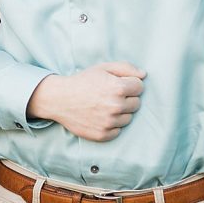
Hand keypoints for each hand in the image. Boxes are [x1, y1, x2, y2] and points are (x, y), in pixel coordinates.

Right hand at [26, 62, 144, 140]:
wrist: (59, 99)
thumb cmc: (82, 81)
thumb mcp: (102, 68)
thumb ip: (126, 68)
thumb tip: (144, 75)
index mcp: (118, 88)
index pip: (139, 87)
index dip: (129, 84)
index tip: (117, 84)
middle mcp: (116, 106)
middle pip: (136, 103)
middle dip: (126, 98)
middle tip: (109, 95)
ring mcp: (110, 122)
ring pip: (128, 118)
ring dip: (120, 112)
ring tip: (104, 105)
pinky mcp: (103, 134)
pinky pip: (118, 130)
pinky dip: (112, 124)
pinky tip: (100, 116)